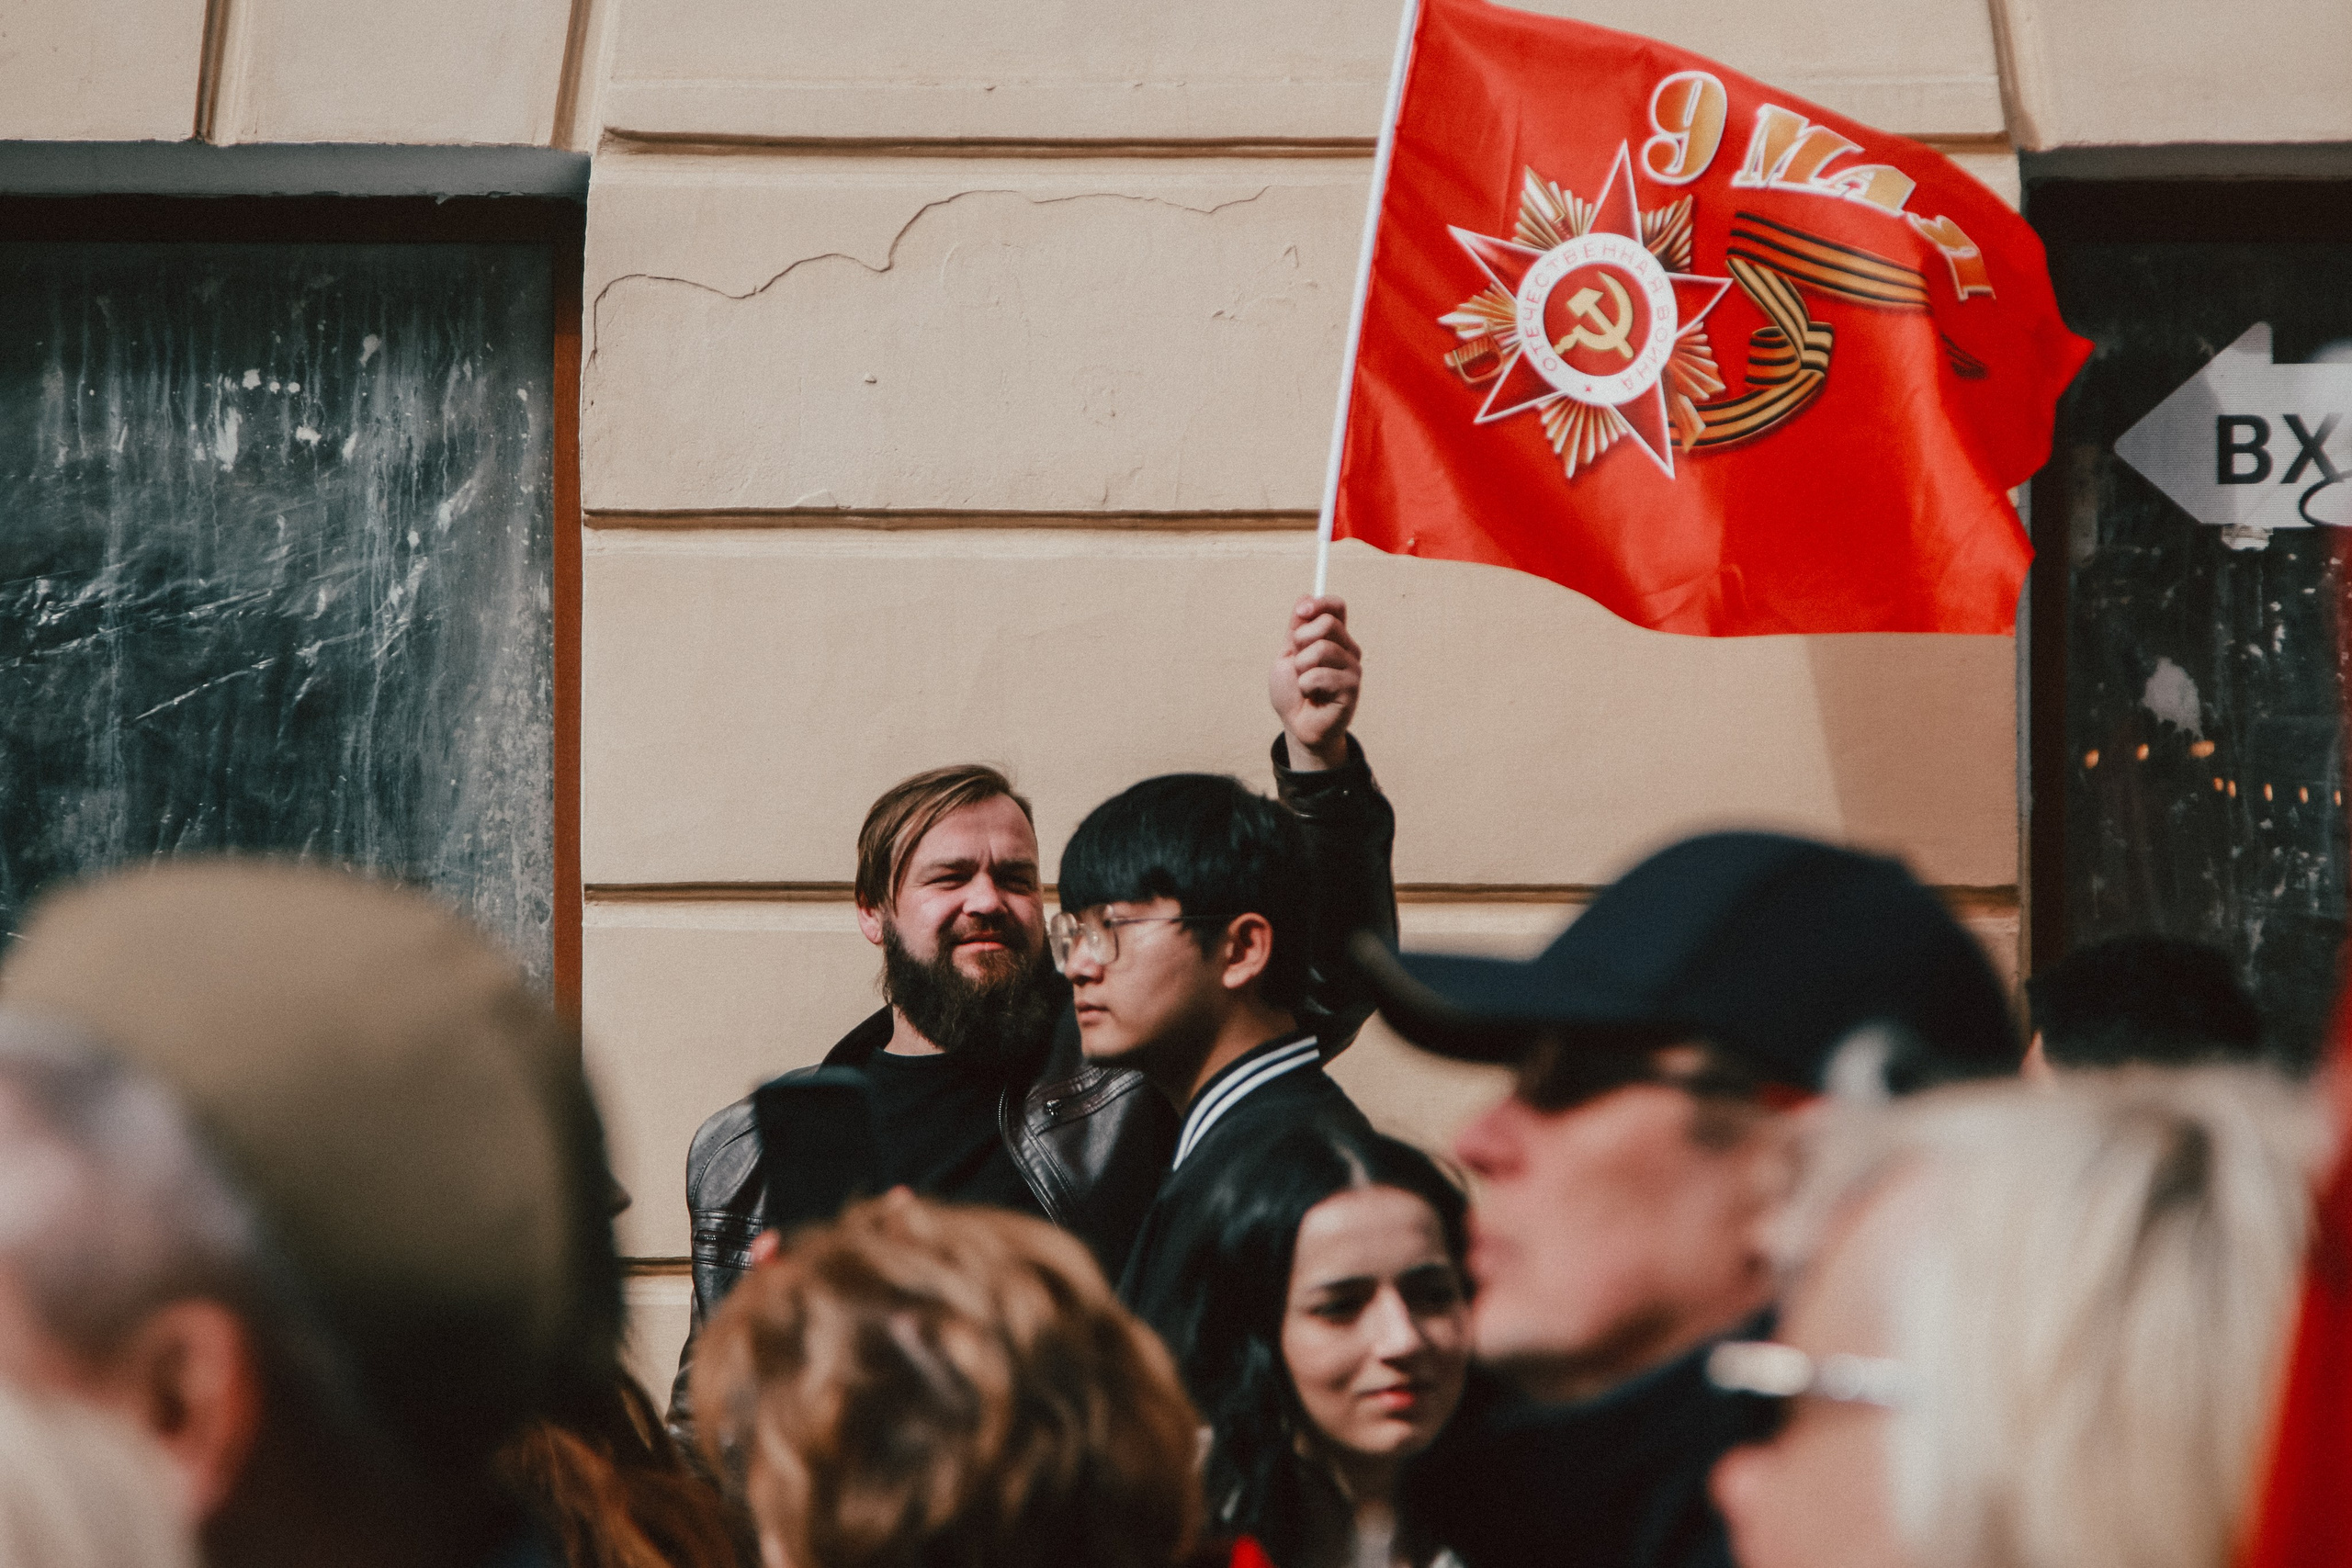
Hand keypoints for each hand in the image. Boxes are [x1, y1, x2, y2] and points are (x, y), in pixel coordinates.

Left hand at [1269, 595, 1361, 770]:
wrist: (1296, 726)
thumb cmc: (1293, 692)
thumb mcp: (1288, 654)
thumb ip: (1297, 628)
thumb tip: (1305, 596)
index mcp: (1334, 638)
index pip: (1337, 607)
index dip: (1320, 604)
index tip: (1301, 613)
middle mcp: (1348, 650)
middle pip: (1328, 623)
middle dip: (1301, 641)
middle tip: (1298, 663)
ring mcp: (1352, 669)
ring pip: (1322, 650)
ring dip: (1301, 668)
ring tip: (1304, 684)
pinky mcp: (1351, 689)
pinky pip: (1320, 676)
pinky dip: (1305, 686)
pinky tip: (1311, 697)